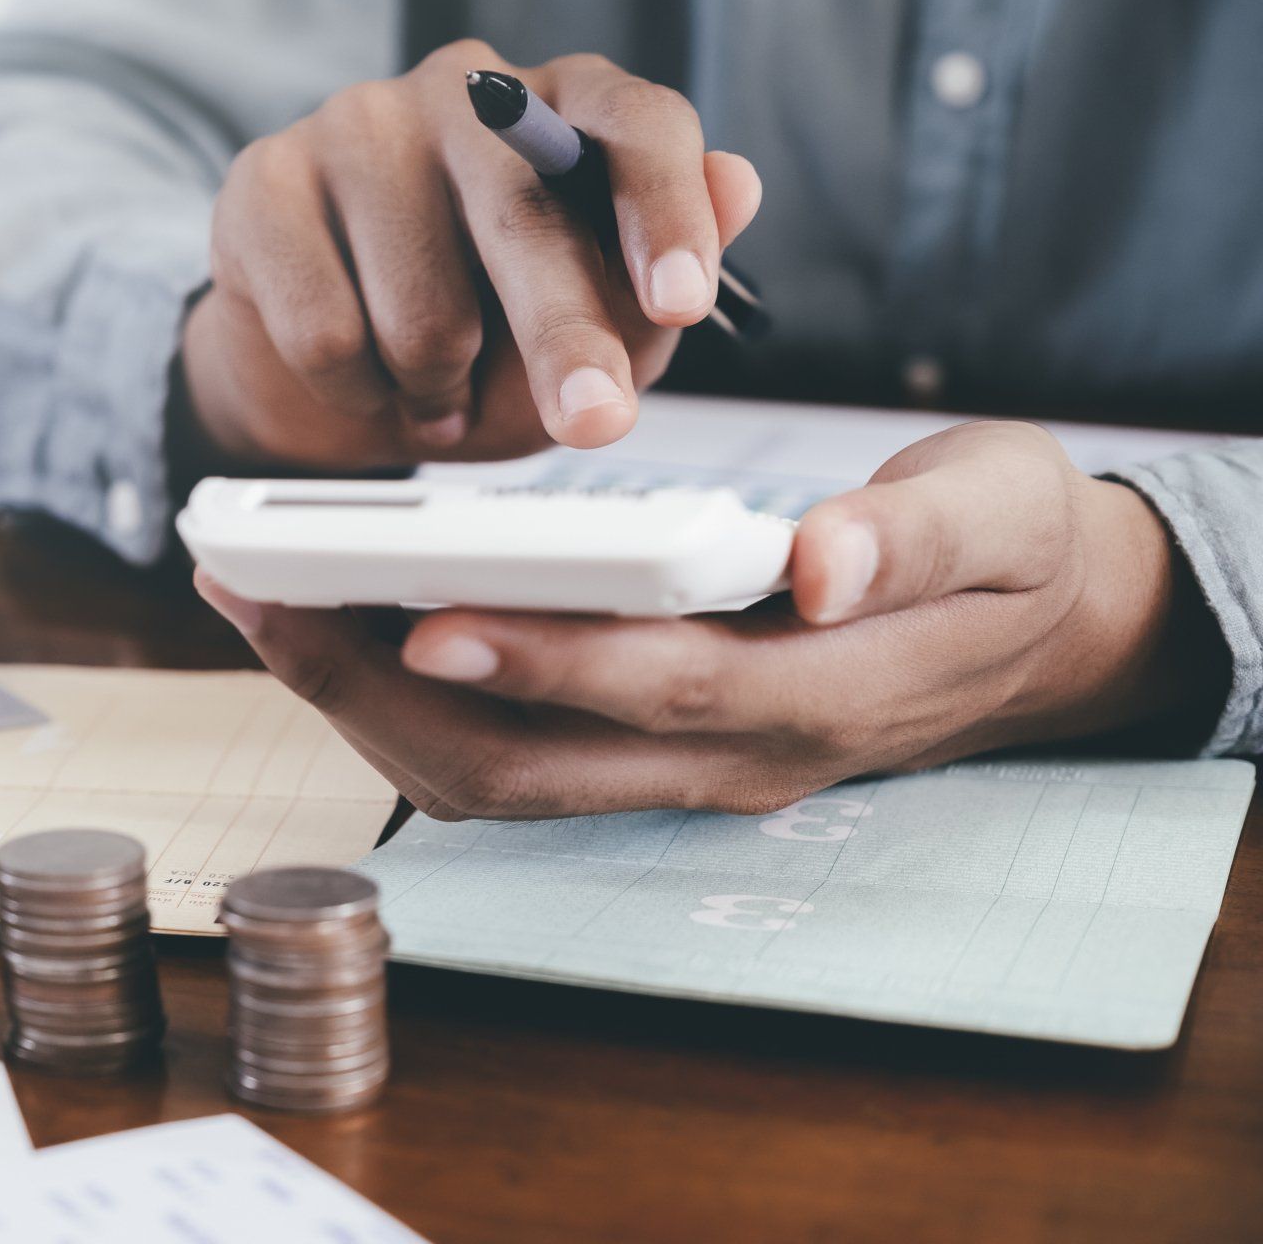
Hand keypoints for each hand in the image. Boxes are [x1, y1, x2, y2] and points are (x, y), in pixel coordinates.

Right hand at [181, 39, 763, 471]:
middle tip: (591, 422)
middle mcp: (463, 94)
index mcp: (564, 110)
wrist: (331, 367)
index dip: (663, 212)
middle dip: (563, 338)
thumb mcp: (593, 332)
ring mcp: (356, 126)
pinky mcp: (263, 181)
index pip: (634, 125)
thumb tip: (738, 184)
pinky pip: (325, 332)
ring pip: (419, 302)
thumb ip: (656, 280)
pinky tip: (366, 380)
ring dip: (440, 388)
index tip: (680, 302)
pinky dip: (359, 394)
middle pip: (523, 216)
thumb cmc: (483, 333)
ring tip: (438, 392)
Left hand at [195, 422, 1219, 818]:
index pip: (657, 687)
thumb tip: (814, 561)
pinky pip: (503, 758)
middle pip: (529, 765)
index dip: (541, 661)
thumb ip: (913, 537)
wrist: (1030, 634)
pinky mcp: (643, 753)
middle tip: (264, 595)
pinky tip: (341, 628)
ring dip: (367, 707)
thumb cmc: (1007, 552)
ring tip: (266, 604)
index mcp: (815, 694)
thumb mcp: (1003, 512)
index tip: (421, 615)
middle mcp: (729, 761)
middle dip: (380, 691)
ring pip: (494, 781)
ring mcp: (679, 773)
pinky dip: (408, 706)